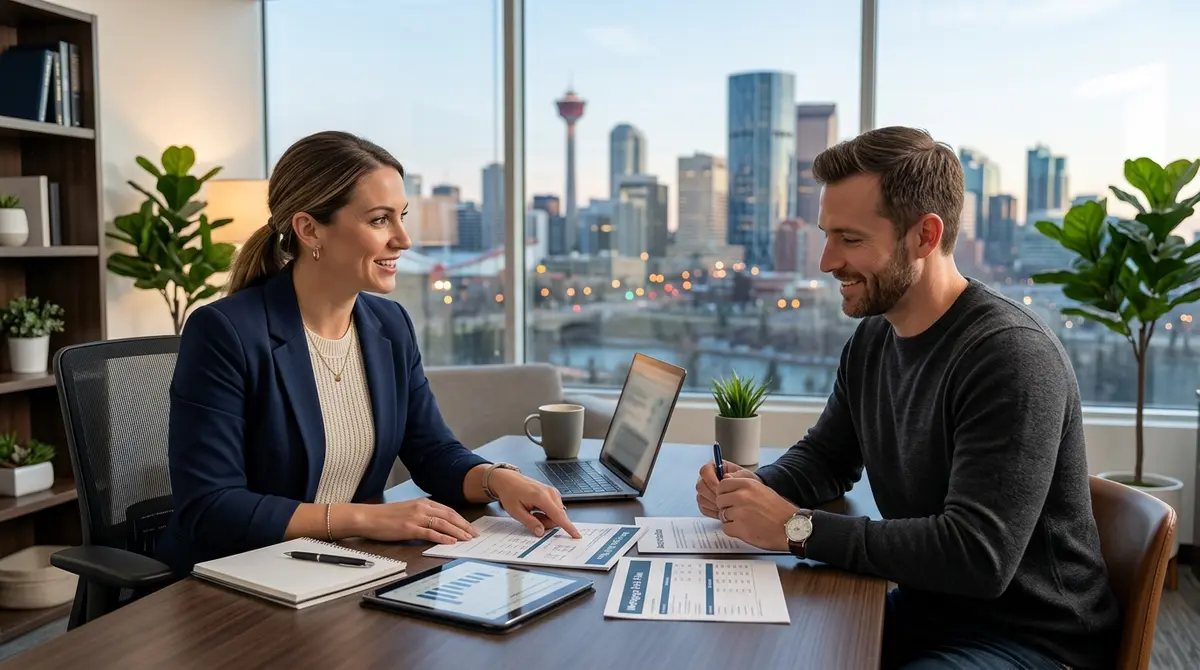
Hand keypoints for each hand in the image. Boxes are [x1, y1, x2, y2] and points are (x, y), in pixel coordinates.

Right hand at [356, 499, 479, 544]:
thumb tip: (437, 524)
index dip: (461, 519)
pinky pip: (430, 533)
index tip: (470, 527)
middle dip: (464, 526)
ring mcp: (415, 517)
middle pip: (449, 516)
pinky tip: (451, 542)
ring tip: (468, 539)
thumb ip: (422, 514)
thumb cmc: (385, 516)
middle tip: (475, 534)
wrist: (367, 517)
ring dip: (458, 532)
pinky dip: (442, 537)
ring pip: (443, 524)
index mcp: (422, 502)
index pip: (448, 510)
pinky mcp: (409, 528)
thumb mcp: (407, 510)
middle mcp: (421, 507)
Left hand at [489, 469, 581, 537]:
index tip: (577, 535)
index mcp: (541, 496)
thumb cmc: (510, 493)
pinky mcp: (552, 493)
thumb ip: (530, 523)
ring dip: (546, 518)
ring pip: (557, 514)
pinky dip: (547, 513)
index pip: (558, 515)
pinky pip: (555, 509)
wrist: (508, 479)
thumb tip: (541, 532)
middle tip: (532, 519)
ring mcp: (552, 492)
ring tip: (532, 512)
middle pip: (558, 517)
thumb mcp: (516, 512)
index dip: (568, 527)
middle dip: (547, 523)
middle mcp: (550, 493)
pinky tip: (536, 509)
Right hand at [695, 460, 757, 518]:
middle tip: (725, 498)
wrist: (748, 496)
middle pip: (700, 486)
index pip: (704, 471)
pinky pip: (703, 508)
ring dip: (713, 503)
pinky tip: (723, 510)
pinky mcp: (704, 504)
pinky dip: (713, 511)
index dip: (711, 479)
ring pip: (701, 498)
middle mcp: (706, 479)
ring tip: (726, 505)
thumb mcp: (745, 476)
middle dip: (713, 494)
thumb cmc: (746, 483)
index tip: (720, 486)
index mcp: (714, 468)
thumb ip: (735, 475)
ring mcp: (704, 492)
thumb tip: (725, 477)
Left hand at [714, 472, 796, 551]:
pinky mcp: (739, 528)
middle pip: (720, 500)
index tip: (728, 498)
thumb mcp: (762, 490)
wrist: (791, 527)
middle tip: (736, 512)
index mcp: (748, 485)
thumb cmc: (779, 510)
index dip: (724, 493)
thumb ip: (743, 486)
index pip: (722, 485)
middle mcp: (742, 496)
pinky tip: (745, 529)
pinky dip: (733, 530)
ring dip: (730, 519)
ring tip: (744, 521)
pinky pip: (725, 528)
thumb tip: (726, 481)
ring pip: (722, 515)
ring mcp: (739, 512)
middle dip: (726, 507)